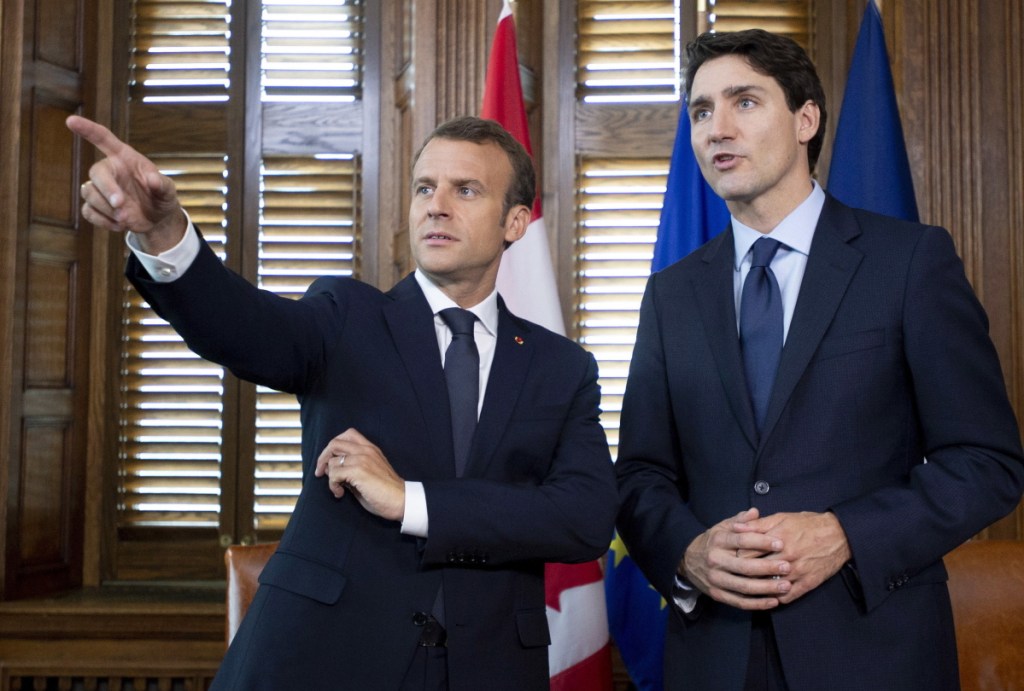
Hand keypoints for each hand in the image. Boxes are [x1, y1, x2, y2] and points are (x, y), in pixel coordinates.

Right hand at [65, 115, 186, 252]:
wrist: (158, 219)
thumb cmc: (162, 197)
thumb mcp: (168, 191)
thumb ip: (162, 184)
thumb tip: (154, 180)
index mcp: (124, 158)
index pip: (103, 139)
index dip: (88, 129)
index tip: (71, 120)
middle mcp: (110, 171)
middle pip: (95, 173)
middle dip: (106, 189)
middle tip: (121, 204)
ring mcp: (100, 189)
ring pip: (89, 194)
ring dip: (107, 208)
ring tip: (127, 218)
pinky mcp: (97, 207)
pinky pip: (88, 211)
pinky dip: (103, 221)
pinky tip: (119, 225)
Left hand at [314, 428, 405, 520]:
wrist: (401, 500)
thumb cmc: (385, 491)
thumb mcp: (367, 473)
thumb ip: (350, 468)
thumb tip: (328, 468)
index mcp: (370, 449)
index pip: (348, 434)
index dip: (334, 445)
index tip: (329, 460)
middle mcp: (366, 450)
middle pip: (334, 443)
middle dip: (323, 458)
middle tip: (321, 473)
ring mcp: (362, 459)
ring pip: (332, 461)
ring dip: (330, 477)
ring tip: (338, 488)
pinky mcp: (359, 471)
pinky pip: (334, 474)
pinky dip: (333, 485)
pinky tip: (340, 493)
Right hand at [682, 508, 792, 609]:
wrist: (687, 560)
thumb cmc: (712, 542)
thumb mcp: (722, 526)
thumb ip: (740, 520)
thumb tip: (755, 512)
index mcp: (718, 540)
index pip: (742, 541)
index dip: (762, 542)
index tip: (780, 544)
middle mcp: (716, 560)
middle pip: (745, 566)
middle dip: (768, 568)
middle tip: (787, 567)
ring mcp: (716, 579)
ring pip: (744, 587)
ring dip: (767, 588)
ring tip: (786, 586)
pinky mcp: (717, 594)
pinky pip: (739, 602)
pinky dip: (757, 604)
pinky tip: (773, 601)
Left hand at [734, 511, 850, 603]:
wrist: (839, 535)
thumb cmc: (808, 524)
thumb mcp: (781, 518)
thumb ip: (757, 524)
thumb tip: (735, 527)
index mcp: (777, 538)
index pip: (746, 552)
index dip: (737, 555)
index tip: (733, 557)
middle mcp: (787, 556)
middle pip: (755, 570)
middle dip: (744, 572)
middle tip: (737, 573)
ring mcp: (798, 571)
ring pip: (770, 585)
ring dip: (758, 587)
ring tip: (750, 586)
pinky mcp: (808, 583)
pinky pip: (787, 596)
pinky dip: (776, 597)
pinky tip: (769, 595)